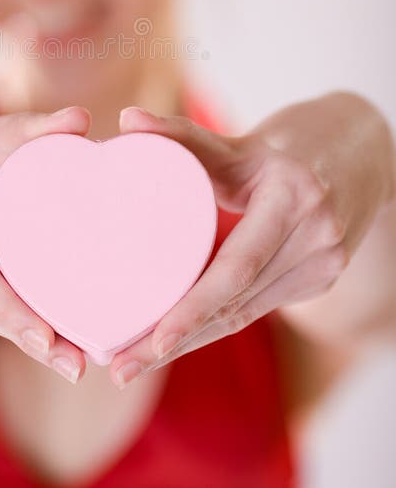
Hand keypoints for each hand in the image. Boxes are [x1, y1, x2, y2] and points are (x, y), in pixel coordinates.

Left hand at [109, 92, 394, 387]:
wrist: (367, 147)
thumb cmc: (297, 139)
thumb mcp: (244, 140)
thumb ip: (183, 135)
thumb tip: (126, 119)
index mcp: (294, 197)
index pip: (237, 268)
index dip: (192, 310)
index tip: (150, 342)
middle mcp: (317, 236)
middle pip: (237, 304)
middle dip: (176, 341)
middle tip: (120, 368)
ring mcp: (327, 262)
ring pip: (248, 313)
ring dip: (193, 341)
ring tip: (137, 361)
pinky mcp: (323, 276)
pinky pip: (263, 304)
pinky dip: (220, 320)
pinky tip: (182, 336)